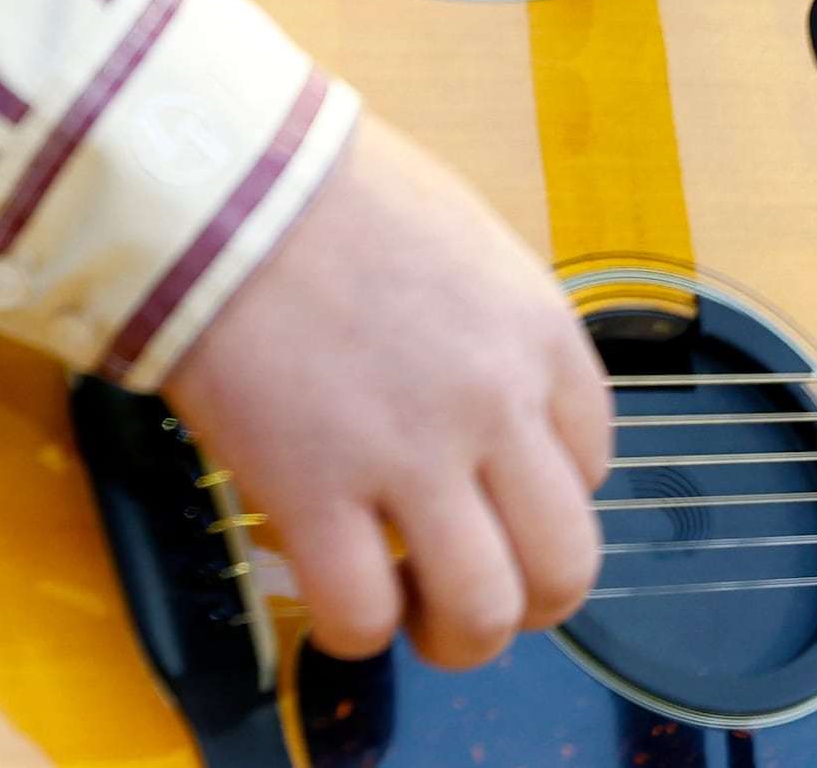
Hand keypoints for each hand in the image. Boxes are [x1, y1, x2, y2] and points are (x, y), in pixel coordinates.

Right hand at [163, 112, 612, 668]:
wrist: (224, 181)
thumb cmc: (325, 190)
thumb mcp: (459, 238)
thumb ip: (491, 327)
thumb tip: (487, 401)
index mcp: (538, 332)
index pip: (592, 462)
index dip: (542, 498)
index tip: (494, 498)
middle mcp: (496, 403)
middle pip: (565, 563)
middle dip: (528, 599)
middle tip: (473, 588)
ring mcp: (409, 453)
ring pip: (485, 612)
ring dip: (455, 635)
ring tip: (410, 611)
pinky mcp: (313, 491)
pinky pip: (362, 616)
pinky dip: (355, 630)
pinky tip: (332, 590)